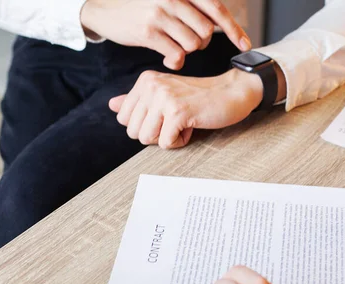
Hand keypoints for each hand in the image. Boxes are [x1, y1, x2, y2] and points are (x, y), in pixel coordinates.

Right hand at [80, 0, 250, 69]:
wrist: (105, 10)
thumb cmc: (143, 8)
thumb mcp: (168, 1)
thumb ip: (192, 9)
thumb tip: (222, 24)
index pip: (216, 9)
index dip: (234, 29)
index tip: (246, 46)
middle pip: (206, 32)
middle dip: (202, 42)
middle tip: (187, 41)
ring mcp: (160, 14)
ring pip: (193, 45)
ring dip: (187, 51)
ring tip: (174, 46)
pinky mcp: (148, 32)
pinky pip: (176, 56)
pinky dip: (175, 61)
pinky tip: (166, 57)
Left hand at [109, 68, 262, 148]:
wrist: (233, 91)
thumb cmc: (201, 97)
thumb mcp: (166, 95)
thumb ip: (138, 100)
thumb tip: (111, 105)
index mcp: (145, 81)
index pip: (124, 118)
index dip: (146, 125)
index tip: (166, 114)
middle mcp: (151, 86)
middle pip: (133, 131)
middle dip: (155, 134)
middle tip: (176, 120)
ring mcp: (164, 98)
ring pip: (146, 138)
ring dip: (167, 138)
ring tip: (183, 122)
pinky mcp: (178, 112)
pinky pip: (166, 143)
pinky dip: (181, 141)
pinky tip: (192, 125)